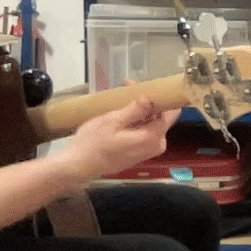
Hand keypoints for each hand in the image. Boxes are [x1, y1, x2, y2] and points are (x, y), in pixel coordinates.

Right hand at [56, 97, 180, 184]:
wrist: (78, 166)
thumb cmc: (93, 143)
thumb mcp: (112, 121)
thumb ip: (135, 110)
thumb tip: (150, 98)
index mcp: (153, 137)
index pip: (172, 113)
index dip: (162, 97)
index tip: (150, 85)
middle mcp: (156, 145)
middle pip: (162, 117)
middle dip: (149, 101)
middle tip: (130, 87)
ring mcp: (148, 150)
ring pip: (152, 124)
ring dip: (141, 110)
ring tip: (125, 96)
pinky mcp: (139, 153)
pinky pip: (145, 132)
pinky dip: (137, 121)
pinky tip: (124, 111)